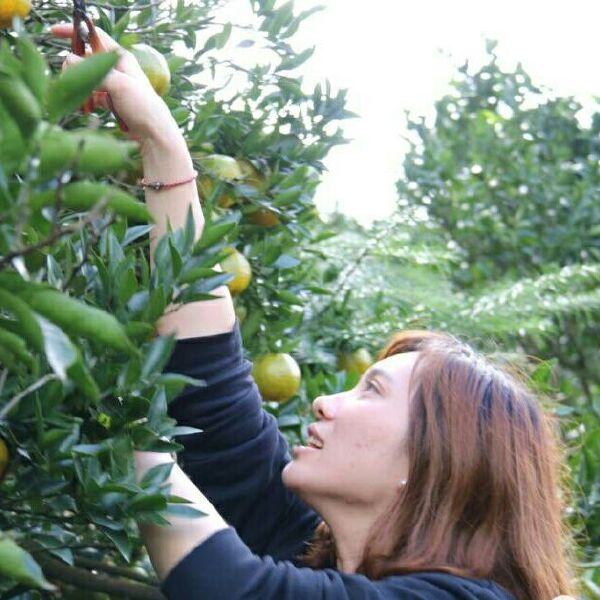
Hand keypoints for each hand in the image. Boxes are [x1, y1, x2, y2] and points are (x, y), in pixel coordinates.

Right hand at [49, 22, 176, 144]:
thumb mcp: (119, 85)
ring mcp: (113, 85)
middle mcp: (116, 69)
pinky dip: (86, 101)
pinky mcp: (110, 101)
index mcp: (120, 58)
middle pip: (85, 59)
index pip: (94, 36)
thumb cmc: (143, 107)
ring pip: (86, 79)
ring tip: (82, 103)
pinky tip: (87, 110)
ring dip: (80, 88)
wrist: (154, 135)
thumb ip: (94, 71)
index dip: (75, 32)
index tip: (54, 32)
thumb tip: (68, 60)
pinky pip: (91, 95)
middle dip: (75, 70)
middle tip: (71, 83)